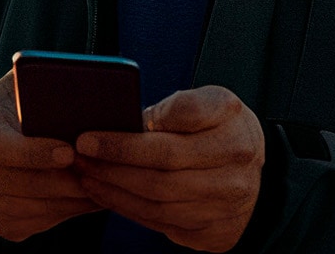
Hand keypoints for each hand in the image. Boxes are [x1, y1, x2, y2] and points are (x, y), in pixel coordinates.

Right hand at [0, 71, 98, 240]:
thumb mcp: (31, 84)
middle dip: (67, 181)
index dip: (32, 153)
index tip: (69, 152)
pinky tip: (87, 197)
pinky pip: (37, 225)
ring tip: (103, 184)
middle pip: (22, 184)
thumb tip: (87, 89)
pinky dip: (66, 213)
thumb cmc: (24, 105)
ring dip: (73, 200)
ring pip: (34, 209)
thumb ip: (48, 85)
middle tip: (101, 173)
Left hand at [73, 86, 263, 251]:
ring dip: (114, 191)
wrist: (255, 169)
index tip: (88, 139)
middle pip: (160, 178)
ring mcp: (226, 210)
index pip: (169, 144)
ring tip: (87, 175)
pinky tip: (108, 194)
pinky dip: (129, 209)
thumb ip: (179, 107)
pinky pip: (162, 223)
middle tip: (79, 157)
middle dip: (112, 168)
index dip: (123, 144)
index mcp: (235, 135)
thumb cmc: (224, 129)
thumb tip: (133, 125)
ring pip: (157, 205)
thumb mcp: (213, 101)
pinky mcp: (215, 234)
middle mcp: (235, 177)